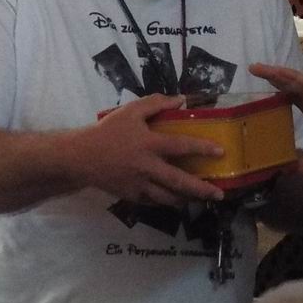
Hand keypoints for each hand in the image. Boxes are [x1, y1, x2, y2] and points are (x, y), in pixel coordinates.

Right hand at [85, 95, 224, 205]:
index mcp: (149, 144)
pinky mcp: (132, 197)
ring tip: (201, 199)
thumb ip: (156, 103)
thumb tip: (181, 100)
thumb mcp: (131, 111)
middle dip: (201, 190)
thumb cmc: (108, 131)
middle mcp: (147, 167)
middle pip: (179, 182)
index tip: (221, 152)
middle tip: (219, 194)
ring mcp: (139, 185)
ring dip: (187, 200)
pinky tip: (176, 199)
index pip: (181, 146)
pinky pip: (154, 203)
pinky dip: (167, 202)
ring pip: (168, 198)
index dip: (202, 149)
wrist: (81, 156)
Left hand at [249, 64, 302, 173]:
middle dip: (269, 79)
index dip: (273, 94)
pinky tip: (275, 72)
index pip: (287, 99)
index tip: (255, 93)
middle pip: (286, 86)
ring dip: (274, 73)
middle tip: (251, 71)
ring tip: (256, 67)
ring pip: (291, 80)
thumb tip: (291, 173)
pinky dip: (288, 76)